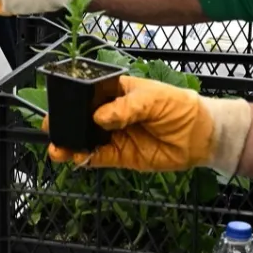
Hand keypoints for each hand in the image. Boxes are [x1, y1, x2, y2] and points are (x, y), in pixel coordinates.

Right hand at [47, 76, 251, 173]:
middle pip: (83, 119)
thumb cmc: (179, 106)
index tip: (60, 106)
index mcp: (117, 93)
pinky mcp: (122, 157)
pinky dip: (87, 159)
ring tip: (58, 149)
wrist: (200, 135)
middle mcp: (112, 115)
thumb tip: (100, 117)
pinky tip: (78, 158)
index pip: (90, 95)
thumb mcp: (153, 98)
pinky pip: (99, 158)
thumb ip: (126, 107)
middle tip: (52, 128)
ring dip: (71, 144)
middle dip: (66, 124)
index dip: (73, 100)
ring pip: (87, 140)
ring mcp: (115, 136)